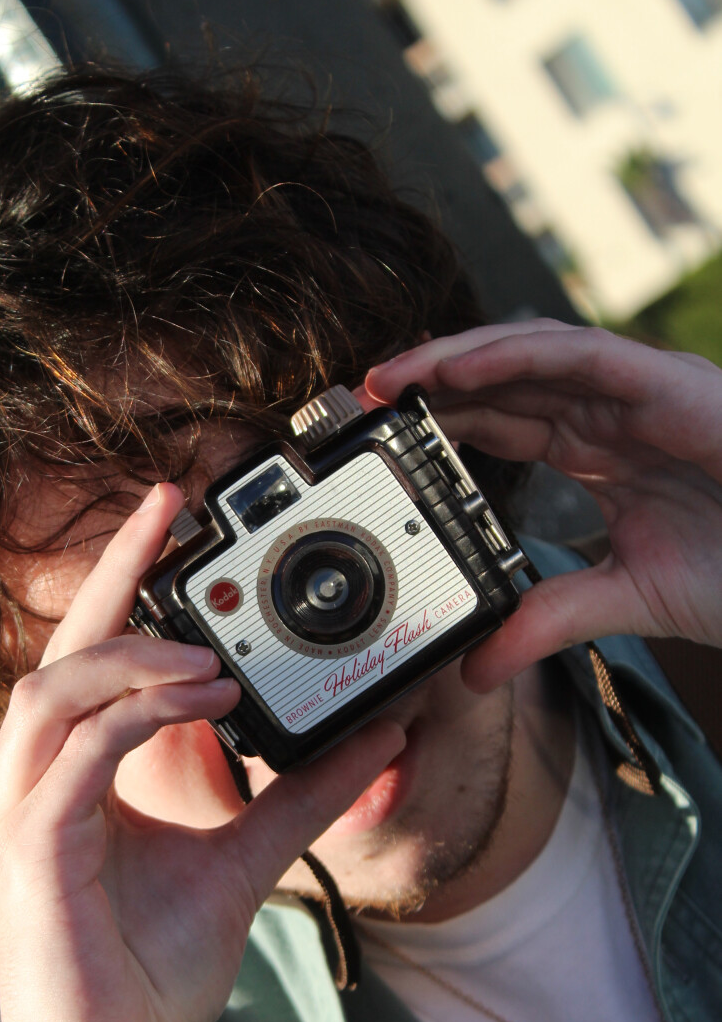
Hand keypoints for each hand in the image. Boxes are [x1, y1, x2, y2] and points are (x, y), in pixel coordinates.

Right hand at [0, 482, 404, 1021]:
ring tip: (214, 658)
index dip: (124, 578)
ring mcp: (22, 818)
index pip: (90, 656)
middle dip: (115, 577)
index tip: (171, 510)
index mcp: (73, 775)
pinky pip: (71, 761)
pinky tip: (200, 702)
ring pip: (52, 695)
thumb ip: (303, 795)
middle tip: (174, 518)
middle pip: (60, 653)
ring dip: (132, 659)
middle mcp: (35, 783)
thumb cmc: (156, 972)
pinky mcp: (32, 857)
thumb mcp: (247, 859)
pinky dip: (133, 720)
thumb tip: (378, 734)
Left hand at [364, 320, 721, 690]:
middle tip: (356, 402)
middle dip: (427, 387)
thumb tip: (476, 668)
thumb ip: (548, 621)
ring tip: (388, 379)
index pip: (501, 424)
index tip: (375, 444)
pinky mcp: (665, 382)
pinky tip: (454, 369)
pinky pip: (575, 353)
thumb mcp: (624, 599)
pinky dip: (510, 354)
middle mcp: (610, 412)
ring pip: (527, 354)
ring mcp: (638, 390)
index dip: (437, 426)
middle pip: (501, 381)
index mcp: (599, 451)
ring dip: (452, 361)